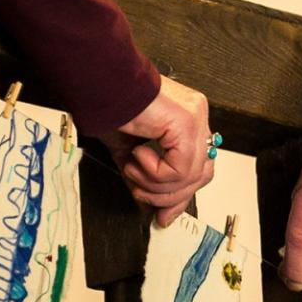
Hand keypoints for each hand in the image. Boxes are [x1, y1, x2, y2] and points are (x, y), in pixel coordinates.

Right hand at [112, 75, 214, 226]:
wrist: (100, 86)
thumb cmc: (111, 109)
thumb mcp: (132, 154)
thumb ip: (148, 179)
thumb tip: (153, 208)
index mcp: (188, 120)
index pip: (200, 168)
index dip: (181, 195)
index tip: (163, 215)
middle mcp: (197, 116)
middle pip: (201, 175)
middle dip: (170, 196)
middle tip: (141, 194)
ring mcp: (196, 117)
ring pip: (191, 176)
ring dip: (156, 184)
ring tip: (133, 168)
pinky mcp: (187, 122)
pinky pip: (180, 168)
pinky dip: (155, 172)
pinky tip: (138, 154)